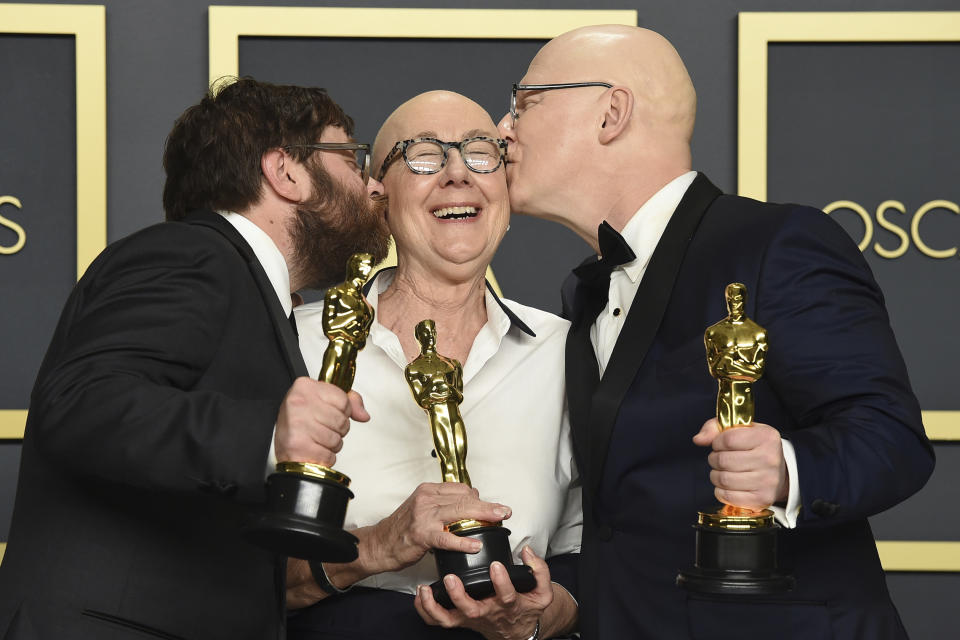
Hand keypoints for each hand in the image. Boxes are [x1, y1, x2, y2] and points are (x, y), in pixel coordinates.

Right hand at [274, 377, 369, 466]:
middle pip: (342, 420)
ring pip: (337, 438)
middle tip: (321, 428)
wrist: (284, 449)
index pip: (343, 399)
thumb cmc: (300, 425)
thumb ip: (347, 402)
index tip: (329, 413)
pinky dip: (325, 456)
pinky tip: (314, 449)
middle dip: (338, 429)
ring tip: (317, 439)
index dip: (343, 411)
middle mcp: (300, 403)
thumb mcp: (321, 403)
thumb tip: (363, 414)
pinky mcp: (299, 446)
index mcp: (305, 387)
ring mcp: (299, 424)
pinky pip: (329, 454)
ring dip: (332, 444)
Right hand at [369, 482, 511, 572]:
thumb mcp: (422, 508)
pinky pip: (446, 538)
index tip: (493, 506)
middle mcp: (426, 499)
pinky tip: (475, 546)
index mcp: (428, 490)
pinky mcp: (421, 535)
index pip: (460, 488)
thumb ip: (443, 503)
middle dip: (487, 505)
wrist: (379, 544)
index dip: (479, 497)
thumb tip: (470, 500)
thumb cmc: (402, 529)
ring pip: (459, 513)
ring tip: (497, 520)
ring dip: (482, 517)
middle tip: (504, 510)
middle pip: (463, 499)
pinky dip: (462, 542)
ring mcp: (423, 516)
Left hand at [414, 546, 552, 639]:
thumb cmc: (526, 607)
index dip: (501, 581)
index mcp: (508, 605)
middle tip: (451, 578)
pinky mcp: (459, 620)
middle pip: (471, 610)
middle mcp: (487, 613)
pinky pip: (439, 621)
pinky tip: (420, 595)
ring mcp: (471, 618)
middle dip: (459, 595)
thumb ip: (539, 571)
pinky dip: (426, 611)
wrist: (516, 630)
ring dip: (435, 606)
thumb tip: (527, 551)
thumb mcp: (542, 592)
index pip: (506, 595)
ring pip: (450, 619)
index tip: (496, 565)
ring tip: (426, 589)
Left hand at [693, 418, 788, 509]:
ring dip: (716, 475)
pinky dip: (720, 491)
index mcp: (766, 437)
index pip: (727, 439)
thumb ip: (715, 428)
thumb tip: (698, 439)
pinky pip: (728, 497)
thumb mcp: (740, 430)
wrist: (780, 472)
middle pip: (723, 460)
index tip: (720, 445)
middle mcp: (770, 459)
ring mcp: (767, 481)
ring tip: (723, 471)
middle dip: (714, 459)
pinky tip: (727, 485)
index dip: (717, 442)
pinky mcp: (762, 499)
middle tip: (720, 459)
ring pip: (723, 479)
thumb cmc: (755, 448)